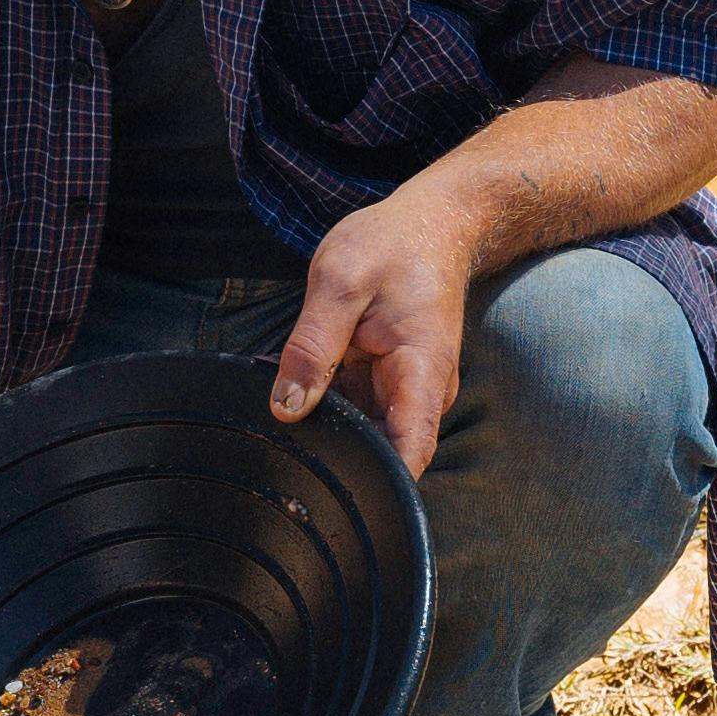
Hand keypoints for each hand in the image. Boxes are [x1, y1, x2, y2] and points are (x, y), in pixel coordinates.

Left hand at [272, 189, 481, 470]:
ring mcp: (405, 391)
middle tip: (283, 446)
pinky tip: (299, 390)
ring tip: (288, 409)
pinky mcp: (387, 384)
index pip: (411, 451)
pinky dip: (327, 406)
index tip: (334, 492)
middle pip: (384, 453)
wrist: (433, 224)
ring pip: (365, 435)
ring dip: (328, 430)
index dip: (378, 483)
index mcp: (421, 371)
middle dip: (339, 458)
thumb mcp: (339, 282)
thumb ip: (311, 347)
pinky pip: (356, 411)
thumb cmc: (392, 245)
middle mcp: (422, 392)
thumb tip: (286, 410)